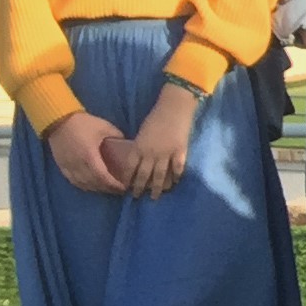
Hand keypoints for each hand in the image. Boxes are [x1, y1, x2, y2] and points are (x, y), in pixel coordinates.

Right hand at [44, 111, 129, 196]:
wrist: (58, 120)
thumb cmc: (83, 123)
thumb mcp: (104, 127)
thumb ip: (118, 136)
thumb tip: (128, 143)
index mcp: (89, 156)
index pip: (103, 177)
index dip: (113, 185)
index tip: (123, 188)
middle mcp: (78, 165)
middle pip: (94, 183)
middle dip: (107, 188)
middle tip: (117, 189)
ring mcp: (68, 167)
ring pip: (83, 184)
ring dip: (96, 188)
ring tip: (106, 188)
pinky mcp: (61, 166)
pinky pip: (73, 181)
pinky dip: (83, 185)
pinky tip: (90, 185)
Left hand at [118, 83, 199, 200]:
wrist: (174, 108)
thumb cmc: (156, 116)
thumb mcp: (142, 132)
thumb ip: (140, 146)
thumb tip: (140, 158)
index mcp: (139, 147)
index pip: (130, 167)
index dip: (128, 179)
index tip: (125, 187)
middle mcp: (151, 154)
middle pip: (144, 175)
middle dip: (139, 187)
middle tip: (137, 197)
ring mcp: (166, 154)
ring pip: (160, 176)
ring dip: (156, 188)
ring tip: (155, 196)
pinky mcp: (180, 152)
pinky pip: (177, 168)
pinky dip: (176, 177)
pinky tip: (175, 183)